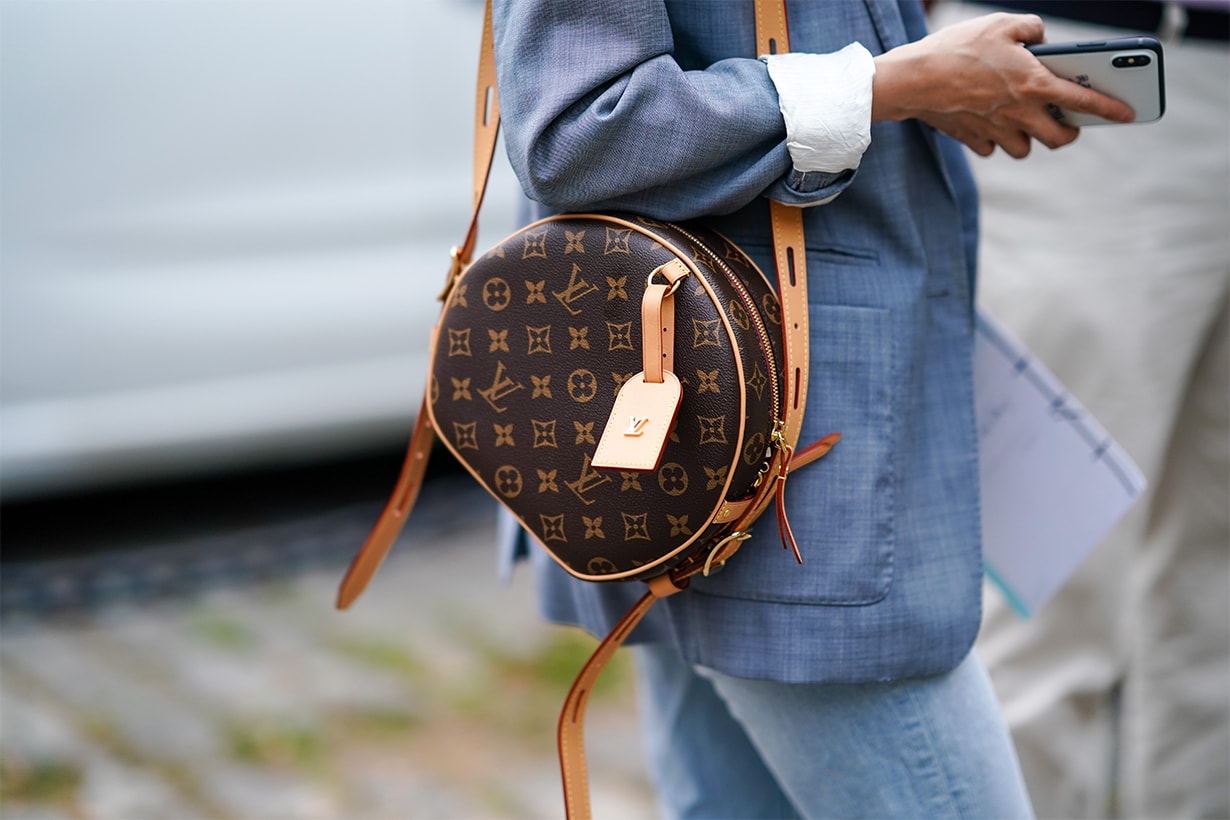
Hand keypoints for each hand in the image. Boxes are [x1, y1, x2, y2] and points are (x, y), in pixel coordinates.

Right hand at [871, 13, 1134, 156]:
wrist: (912, 80)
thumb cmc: (956, 48)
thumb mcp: (999, 24)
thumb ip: (1030, 28)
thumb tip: (1041, 38)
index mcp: (1033, 83)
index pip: (1083, 100)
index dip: (1110, 108)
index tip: (1129, 114)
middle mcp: (1019, 113)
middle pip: (1058, 140)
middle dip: (1067, 134)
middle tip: (1065, 124)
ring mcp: (995, 131)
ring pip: (1024, 149)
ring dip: (1028, 138)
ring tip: (1020, 120)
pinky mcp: (972, 139)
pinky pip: (992, 148)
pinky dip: (994, 140)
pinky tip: (988, 123)